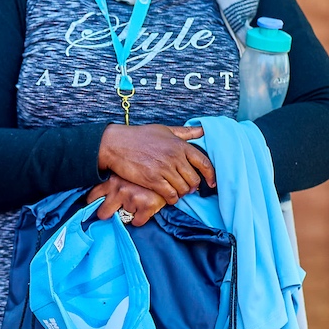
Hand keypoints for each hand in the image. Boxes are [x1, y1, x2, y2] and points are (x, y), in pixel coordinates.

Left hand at [85, 175, 170, 227]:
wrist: (170, 169)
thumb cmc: (146, 170)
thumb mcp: (126, 172)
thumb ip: (115, 181)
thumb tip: (101, 196)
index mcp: (112, 180)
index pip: (93, 196)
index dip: (94, 203)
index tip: (97, 206)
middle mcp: (120, 189)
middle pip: (103, 213)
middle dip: (107, 214)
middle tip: (111, 213)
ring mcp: (133, 197)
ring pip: (124, 216)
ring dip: (130, 212)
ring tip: (138, 201)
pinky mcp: (146, 206)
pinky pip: (137, 221)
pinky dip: (140, 219)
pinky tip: (145, 208)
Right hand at [98, 124, 213, 202]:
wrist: (116, 144)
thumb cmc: (140, 136)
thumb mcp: (165, 130)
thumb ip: (185, 132)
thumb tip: (203, 130)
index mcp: (180, 145)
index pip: (204, 163)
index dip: (211, 175)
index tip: (211, 183)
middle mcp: (174, 157)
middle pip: (194, 179)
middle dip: (193, 187)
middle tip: (188, 188)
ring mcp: (164, 169)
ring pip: (183, 189)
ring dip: (182, 193)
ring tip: (177, 192)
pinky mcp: (153, 180)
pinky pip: (170, 195)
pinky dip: (172, 199)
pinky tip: (168, 197)